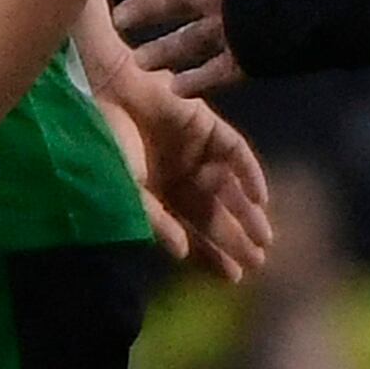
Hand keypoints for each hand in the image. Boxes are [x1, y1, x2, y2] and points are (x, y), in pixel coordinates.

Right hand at [97, 57, 273, 281]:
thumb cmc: (107, 143)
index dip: (210, 253)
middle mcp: (179, 175)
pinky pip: (235, 152)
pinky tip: (259, 198)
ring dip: (246, 212)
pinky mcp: (206, 125)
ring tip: (264, 238)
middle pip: (212, 213)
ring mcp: (194, 150)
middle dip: (234, 238)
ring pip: (228, 187)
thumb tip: (182, 252)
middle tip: (257, 263)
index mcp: (157, 194)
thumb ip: (155, 219)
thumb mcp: (127, 189)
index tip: (232, 278)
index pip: (189, 229)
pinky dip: (249, 173)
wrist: (104, 91)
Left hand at [113, 0, 252, 89]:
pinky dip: (194, 81)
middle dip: (142, 12)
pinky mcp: (247, 57)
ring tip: (141, 61)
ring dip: (160, 52)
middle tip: (120, 20)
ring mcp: (227, 26)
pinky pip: (213, 73)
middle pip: (167, 3)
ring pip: (183, 42)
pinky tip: (178, 89)